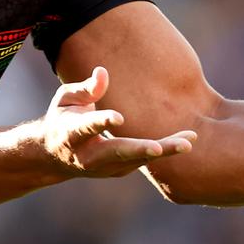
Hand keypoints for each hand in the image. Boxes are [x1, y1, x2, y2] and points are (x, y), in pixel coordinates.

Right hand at [43, 66, 196, 177]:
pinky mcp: (120, 170)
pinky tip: (187, 140)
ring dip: (163, 150)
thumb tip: (103, 72)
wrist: (55, 155)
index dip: (101, 123)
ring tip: (189, 141)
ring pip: (137, 160)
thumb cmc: (63, 117)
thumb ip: (85, 88)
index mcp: (70, 134)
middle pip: (116, 152)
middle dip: (139, 150)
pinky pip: (145, 160)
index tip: (118, 118)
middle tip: (158, 148)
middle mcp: (88, 155)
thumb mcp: (65, 98)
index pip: (86, 127)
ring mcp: (105, 167)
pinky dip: (165, 150)